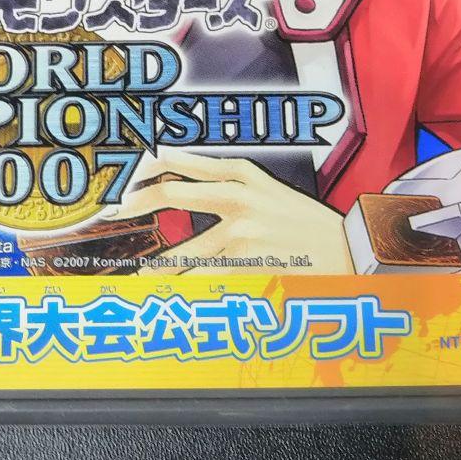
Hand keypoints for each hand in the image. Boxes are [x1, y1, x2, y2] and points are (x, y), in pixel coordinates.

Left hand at [102, 148, 354, 274]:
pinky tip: (174, 301)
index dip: (142, 164)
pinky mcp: (250, 263)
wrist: (349, 248)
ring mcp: (242, 229)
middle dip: (132, 204)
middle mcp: (237, 195)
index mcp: (240, 171)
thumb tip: (174, 185)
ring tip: (140, 278)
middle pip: (169, 193)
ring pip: (183, 249)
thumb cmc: (301, 221)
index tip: (119, 172)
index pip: (178, 159)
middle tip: (111, 213)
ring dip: (158, 267)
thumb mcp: (264, 188)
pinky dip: (189, 291)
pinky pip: (207, 280)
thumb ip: (221, 183)